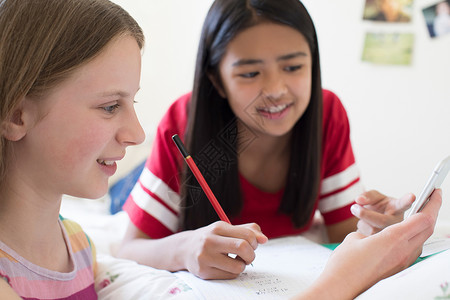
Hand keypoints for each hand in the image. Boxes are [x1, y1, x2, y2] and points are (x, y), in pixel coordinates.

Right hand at [182, 221, 267, 279]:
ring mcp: (205, 257)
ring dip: (242, 266)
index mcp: (218, 227)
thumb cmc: (212, 238)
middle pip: (243, 248)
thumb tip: (264, 239)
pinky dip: (232, 273)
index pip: (247, 234)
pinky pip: (229, 276)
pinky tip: (225, 266)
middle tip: (247, 256)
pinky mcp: (204, 272)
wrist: (185, 249)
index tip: (251, 244)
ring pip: (238, 267)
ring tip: (235, 261)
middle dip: (251, 255)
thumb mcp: (227, 229)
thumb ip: (247, 230)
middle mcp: (210, 241)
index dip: (255, 242)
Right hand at [294, 189, 441, 299]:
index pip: (423, 218)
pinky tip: (406, 232)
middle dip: (432, 210)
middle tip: (432, 197)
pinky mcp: (398, 269)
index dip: (432, 203)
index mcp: (393, 239)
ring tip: (420, 213)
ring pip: (421, 238)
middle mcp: (403, 251)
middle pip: (427, 227)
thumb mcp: (355, 238)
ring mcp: (402, 262)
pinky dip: (413, 236)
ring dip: (423, 224)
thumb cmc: (345, 264)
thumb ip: (370, 232)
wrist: (341, 287)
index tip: (435, 192)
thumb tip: (375, 235)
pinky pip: (412, 248)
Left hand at [351, 190, 414, 234]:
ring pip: (371, 230)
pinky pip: (365, 237)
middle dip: (365, 214)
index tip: (411, 196)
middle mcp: (397, 222)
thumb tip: (359, 200)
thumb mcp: (375, 197)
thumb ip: (368, 196)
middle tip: (354, 207)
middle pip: (382, 220)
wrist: (376, 221)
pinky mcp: (382, 245)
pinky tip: (367, 229)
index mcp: (397, 208)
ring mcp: (390, 235)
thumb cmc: (379, 208)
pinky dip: (361, 231)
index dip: (407, 201)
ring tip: (364, 218)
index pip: (403, 204)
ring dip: (362, 222)